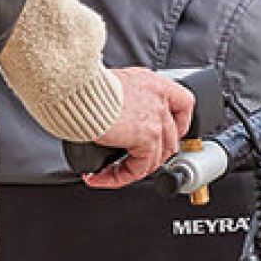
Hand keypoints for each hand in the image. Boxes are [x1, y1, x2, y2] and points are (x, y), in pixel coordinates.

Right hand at [77, 65, 196, 188]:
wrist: (76, 90)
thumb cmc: (83, 86)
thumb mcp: (113, 83)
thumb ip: (124, 98)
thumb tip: (118, 118)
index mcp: (153, 83)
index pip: (184, 103)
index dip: (179, 124)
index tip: (164, 134)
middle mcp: (159, 99)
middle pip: (171, 138)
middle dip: (150, 155)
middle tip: (126, 161)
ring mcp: (156, 119)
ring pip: (156, 157)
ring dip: (131, 170)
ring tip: (107, 173)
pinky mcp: (147, 137)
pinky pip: (139, 168)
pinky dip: (120, 177)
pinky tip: (100, 176)